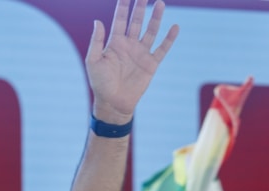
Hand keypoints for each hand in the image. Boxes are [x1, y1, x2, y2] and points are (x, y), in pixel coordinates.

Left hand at [86, 0, 179, 122]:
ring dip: (155, 17)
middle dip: (140, 7)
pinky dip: (169, 38)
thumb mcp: (94, 61)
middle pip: (136, 21)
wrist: (113, 102)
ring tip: (159, 3)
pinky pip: (162, 48)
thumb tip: (98, 21)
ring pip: (150, 31)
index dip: (123, 6)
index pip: (119, 19)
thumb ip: (96, 42)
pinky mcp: (151, 63)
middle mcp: (129, 45)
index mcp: (114, 43)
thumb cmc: (100, 83)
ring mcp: (141, 53)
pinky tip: (175, 27)